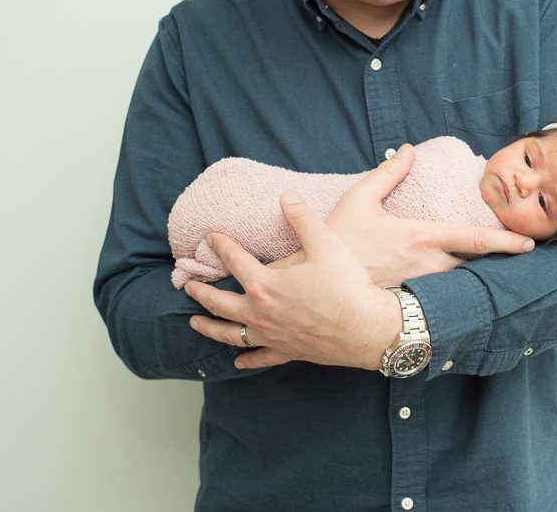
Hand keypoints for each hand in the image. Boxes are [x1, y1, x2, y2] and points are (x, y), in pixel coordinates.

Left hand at [184, 191, 401, 370]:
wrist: (367, 329)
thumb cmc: (347, 287)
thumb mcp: (326, 244)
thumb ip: (302, 219)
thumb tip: (287, 196)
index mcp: (265, 285)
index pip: (235, 260)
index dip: (221, 246)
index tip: (211, 237)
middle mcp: (261, 313)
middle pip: (220, 303)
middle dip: (201, 292)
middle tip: (188, 285)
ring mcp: (272, 336)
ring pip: (230, 334)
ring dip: (209, 327)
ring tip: (194, 322)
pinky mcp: (287, 352)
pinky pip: (260, 358)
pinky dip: (247, 359)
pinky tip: (238, 360)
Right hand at [326, 143, 534, 286]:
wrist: (318, 287)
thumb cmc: (338, 242)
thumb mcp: (359, 199)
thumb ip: (388, 173)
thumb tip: (409, 150)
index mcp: (422, 237)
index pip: (475, 239)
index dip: (506, 241)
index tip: (529, 244)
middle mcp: (429, 266)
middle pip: (475, 266)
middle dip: (496, 264)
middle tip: (517, 261)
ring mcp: (421, 289)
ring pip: (459, 284)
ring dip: (476, 279)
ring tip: (494, 276)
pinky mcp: (409, 305)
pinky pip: (441, 299)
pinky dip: (455, 295)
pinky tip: (460, 296)